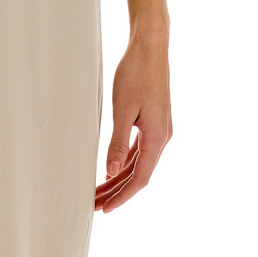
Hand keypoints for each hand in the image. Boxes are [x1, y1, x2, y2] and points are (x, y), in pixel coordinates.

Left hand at [94, 35, 172, 213]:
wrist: (151, 46)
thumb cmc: (136, 73)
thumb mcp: (123, 109)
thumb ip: (118, 142)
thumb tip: (111, 172)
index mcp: (157, 137)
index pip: (140, 178)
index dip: (122, 196)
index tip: (105, 209)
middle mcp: (162, 136)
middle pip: (140, 174)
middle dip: (117, 191)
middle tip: (95, 204)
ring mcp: (160, 129)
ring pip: (141, 163)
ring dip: (120, 178)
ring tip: (99, 190)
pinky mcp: (154, 120)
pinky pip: (141, 149)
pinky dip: (127, 162)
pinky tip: (113, 167)